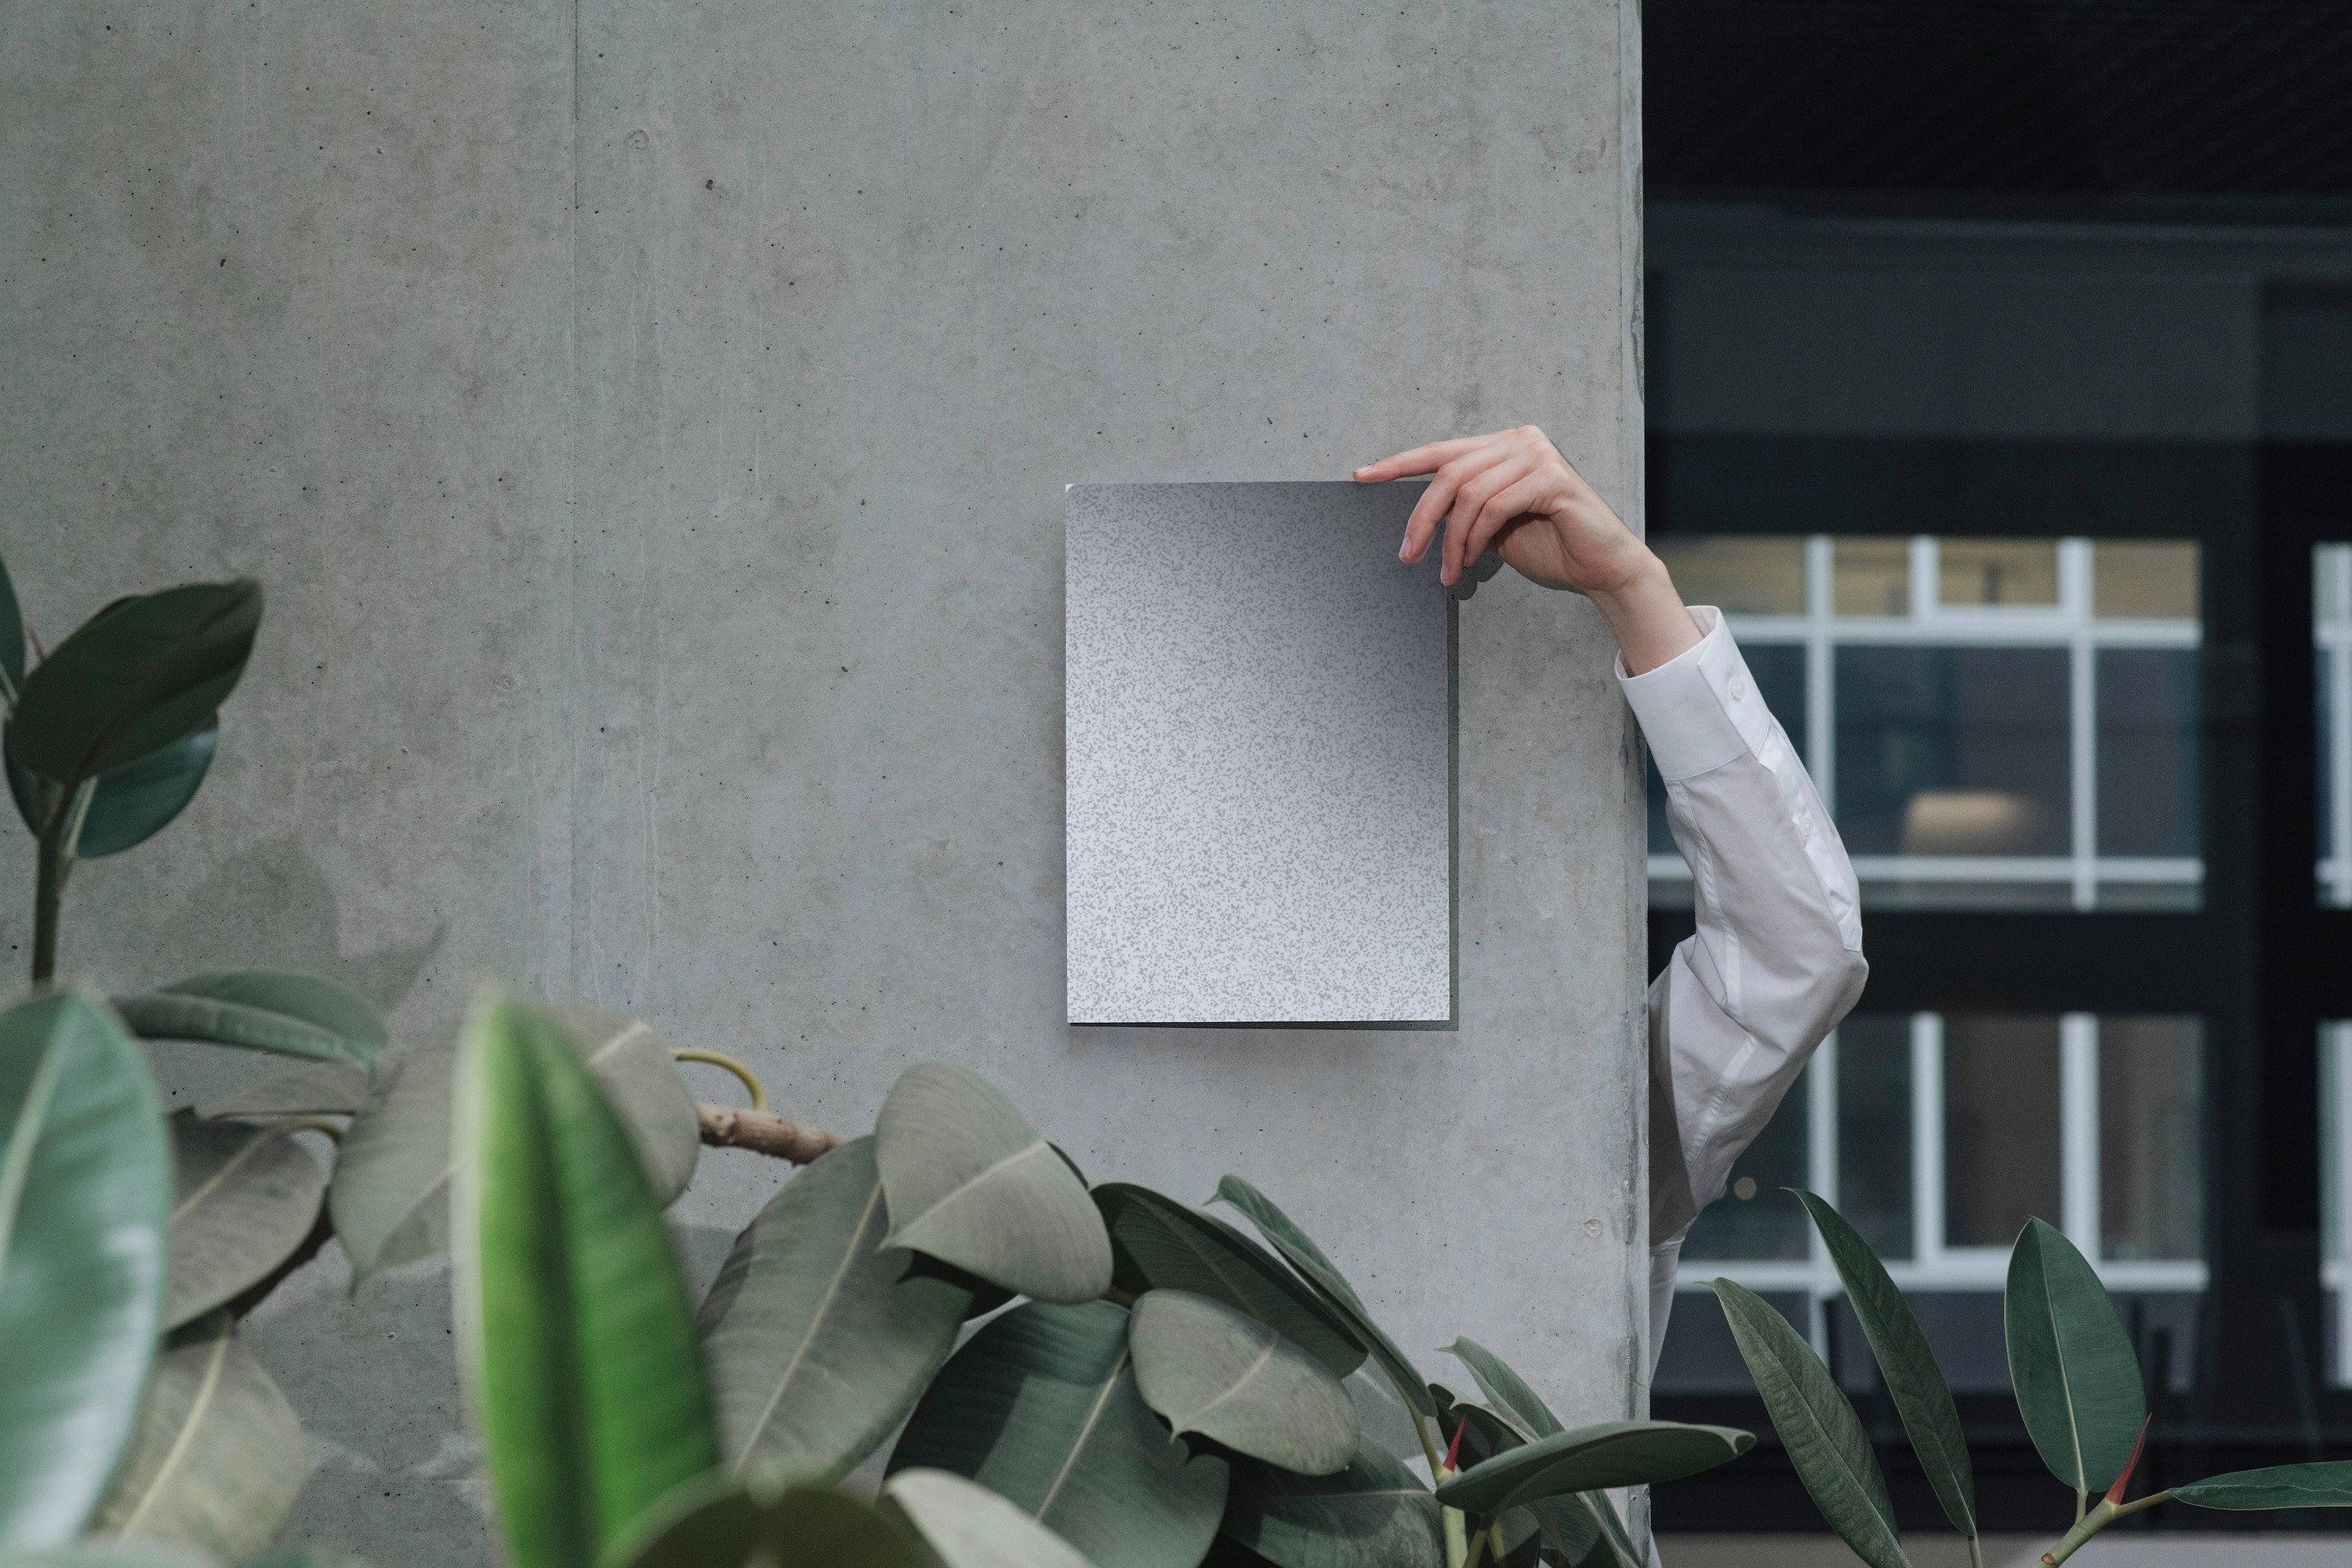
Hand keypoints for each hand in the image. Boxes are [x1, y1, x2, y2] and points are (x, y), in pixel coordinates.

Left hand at [1354, 425, 1701, 673]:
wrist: (1601, 568)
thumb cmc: (1550, 546)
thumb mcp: (1492, 525)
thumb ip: (1464, 508)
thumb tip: (1421, 516)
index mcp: (1503, 446)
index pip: (1441, 451)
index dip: (1398, 464)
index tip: (1362, 476)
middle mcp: (1520, 441)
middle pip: (1448, 473)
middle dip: (1422, 518)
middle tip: (1409, 555)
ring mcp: (1538, 455)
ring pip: (1468, 493)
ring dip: (1452, 539)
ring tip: (1450, 570)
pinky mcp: (1552, 478)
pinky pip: (1493, 507)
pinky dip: (1476, 538)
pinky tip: (1473, 560)